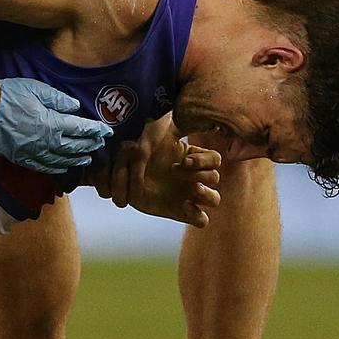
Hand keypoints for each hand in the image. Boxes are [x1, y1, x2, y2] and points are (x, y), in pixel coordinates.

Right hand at [0, 78, 113, 173]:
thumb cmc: (10, 96)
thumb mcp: (38, 90)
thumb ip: (59, 100)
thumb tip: (75, 107)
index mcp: (53, 124)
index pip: (81, 129)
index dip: (96, 130)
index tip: (107, 131)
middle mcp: (47, 142)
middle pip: (74, 147)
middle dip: (90, 146)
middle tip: (100, 144)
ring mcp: (34, 153)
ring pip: (62, 161)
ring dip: (77, 160)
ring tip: (87, 159)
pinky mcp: (22, 158)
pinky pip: (44, 167)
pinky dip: (57, 168)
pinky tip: (63, 168)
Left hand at [95, 113, 221, 227]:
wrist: (123, 170)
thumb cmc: (140, 149)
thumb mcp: (158, 131)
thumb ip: (179, 124)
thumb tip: (198, 118)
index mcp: (192, 159)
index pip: (214, 160)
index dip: (203, 161)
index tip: (183, 159)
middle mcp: (193, 177)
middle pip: (215, 178)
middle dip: (201, 174)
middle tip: (178, 170)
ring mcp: (187, 195)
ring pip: (214, 199)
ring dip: (207, 194)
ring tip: (193, 189)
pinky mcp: (178, 212)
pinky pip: (201, 220)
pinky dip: (198, 215)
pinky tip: (185, 205)